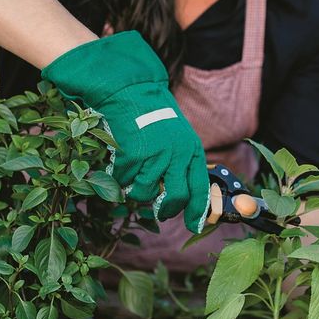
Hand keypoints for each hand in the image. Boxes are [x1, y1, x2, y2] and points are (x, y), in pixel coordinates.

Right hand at [41, 31, 209, 231]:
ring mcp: (155, 156)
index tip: (196, 226)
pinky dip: (119, 176)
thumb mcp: (179, 138)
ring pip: (146, 193)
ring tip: (136, 174)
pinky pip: (123, 180)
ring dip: (137, 189)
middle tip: (161, 212)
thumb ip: (182, 163)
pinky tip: (121, 161)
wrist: (132, 93)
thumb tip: (182, 196)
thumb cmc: (155, 117)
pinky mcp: (132, 155)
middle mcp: (177, 155)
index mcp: (191, 151)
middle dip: (168, 210)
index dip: (198, 211)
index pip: (200, 189)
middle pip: (177, 198)